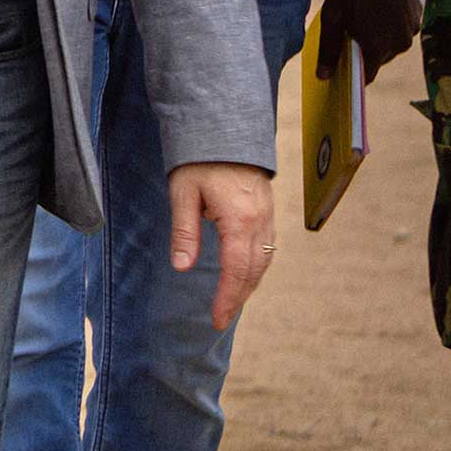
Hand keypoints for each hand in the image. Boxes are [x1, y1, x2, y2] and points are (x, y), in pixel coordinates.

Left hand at [169, 159, 275, 330]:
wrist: (226, 131)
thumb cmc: (200, 161)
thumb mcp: (183, 194)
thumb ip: (185, 232)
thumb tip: (182, 267)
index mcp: (239, 220)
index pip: (237, 270)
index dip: (228, 297)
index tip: (217, 319)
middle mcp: (260, 222)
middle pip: (254, 270)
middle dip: (239, 297)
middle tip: (221, 319)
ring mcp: (268, 217)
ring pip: (264, 261)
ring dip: (249, 284)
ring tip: (231, 304)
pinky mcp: (268, 213)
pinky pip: (267, 248)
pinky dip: (256, 267)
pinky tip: (244, 276)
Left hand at [315, 0, 421, 81]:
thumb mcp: (332, 19)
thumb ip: (329, 50)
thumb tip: (323, 77)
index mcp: (378, 49)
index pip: (366, 76)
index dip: (352, 74)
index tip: (340, 69)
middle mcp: (400, 44)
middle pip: (378, 58)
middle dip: (363, 50)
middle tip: (348, 31)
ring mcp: (412, 30)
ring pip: (391, 43)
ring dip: (377, 36)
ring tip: (362, 15)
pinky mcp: (419, 16)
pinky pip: (400, 28)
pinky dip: (389, 24)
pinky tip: (377, 6)